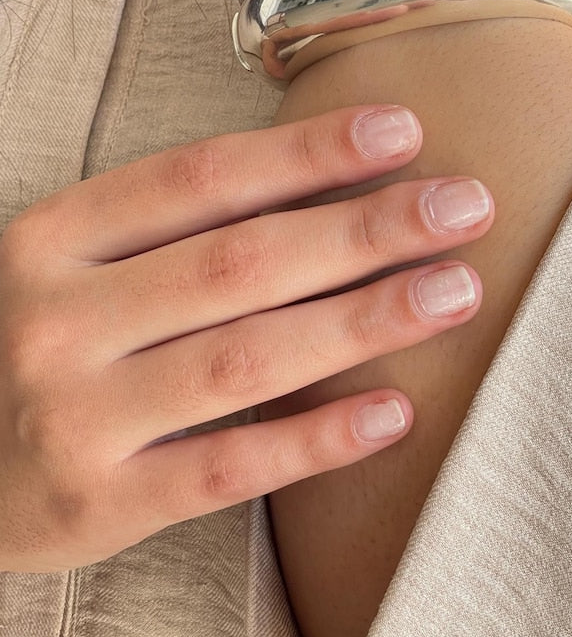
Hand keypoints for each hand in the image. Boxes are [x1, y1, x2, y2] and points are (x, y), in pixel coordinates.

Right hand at [0, 105, 492, 571]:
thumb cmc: (39, 337)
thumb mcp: (76, 261)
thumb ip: (172, 228)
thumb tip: (329, 181)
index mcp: (53, 238)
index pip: (200, 177)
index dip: (307, 150)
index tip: (402, 130)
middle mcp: (58, 320)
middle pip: (238, 261)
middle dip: (364, 229)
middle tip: (465, 206)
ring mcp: (74, 417)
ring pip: (244, 359)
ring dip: (363, 321)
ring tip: (455, 291)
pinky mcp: (100, 506)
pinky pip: (226, 469)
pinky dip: (316, 440)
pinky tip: (395, 411)